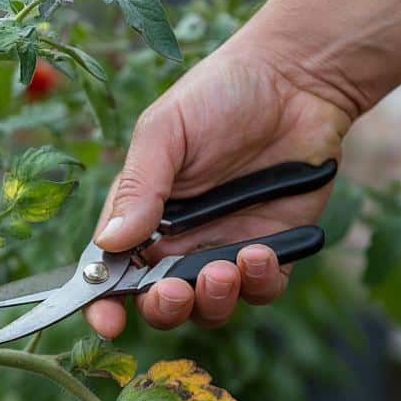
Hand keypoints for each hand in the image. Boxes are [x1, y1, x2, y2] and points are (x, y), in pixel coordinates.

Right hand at [86, 45, 351, 336]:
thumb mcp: (163, 133)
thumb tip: (108, 244)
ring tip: (224, 270)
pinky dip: (258, 283)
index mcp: (140, 217)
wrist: (296, 79)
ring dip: (212, 300)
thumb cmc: (218, 95)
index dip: (105, 305)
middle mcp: (179, 243)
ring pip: (210, 308)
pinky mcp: (273, 253)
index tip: (108, 320)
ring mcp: (225, 251)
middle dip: (164, 308)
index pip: (113, 273)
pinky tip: (260, 252)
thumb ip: (137, 189)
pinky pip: (261, 291)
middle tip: (173, 290)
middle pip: (160, 303)